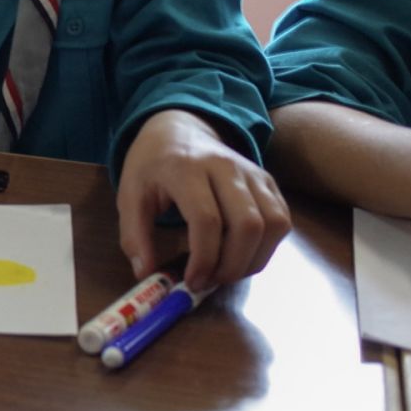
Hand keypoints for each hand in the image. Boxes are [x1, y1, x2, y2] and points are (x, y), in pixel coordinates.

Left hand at [118, 109, 291, 289]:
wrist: (179, 128)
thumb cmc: (152, 166)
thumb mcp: (129, 195)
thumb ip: (134, 235)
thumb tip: (146, 274)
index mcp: (186, 169)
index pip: (206, 219)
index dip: (203, 258)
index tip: (191, 282)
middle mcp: (226, 167)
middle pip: (248, 224)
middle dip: (232, 264)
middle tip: (210, 281)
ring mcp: (252, 172)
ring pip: (274, 224)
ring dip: (254, 259)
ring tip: (226, 271)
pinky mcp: (268, 181)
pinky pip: (281, 220)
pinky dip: (266, 247)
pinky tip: (240, 254)